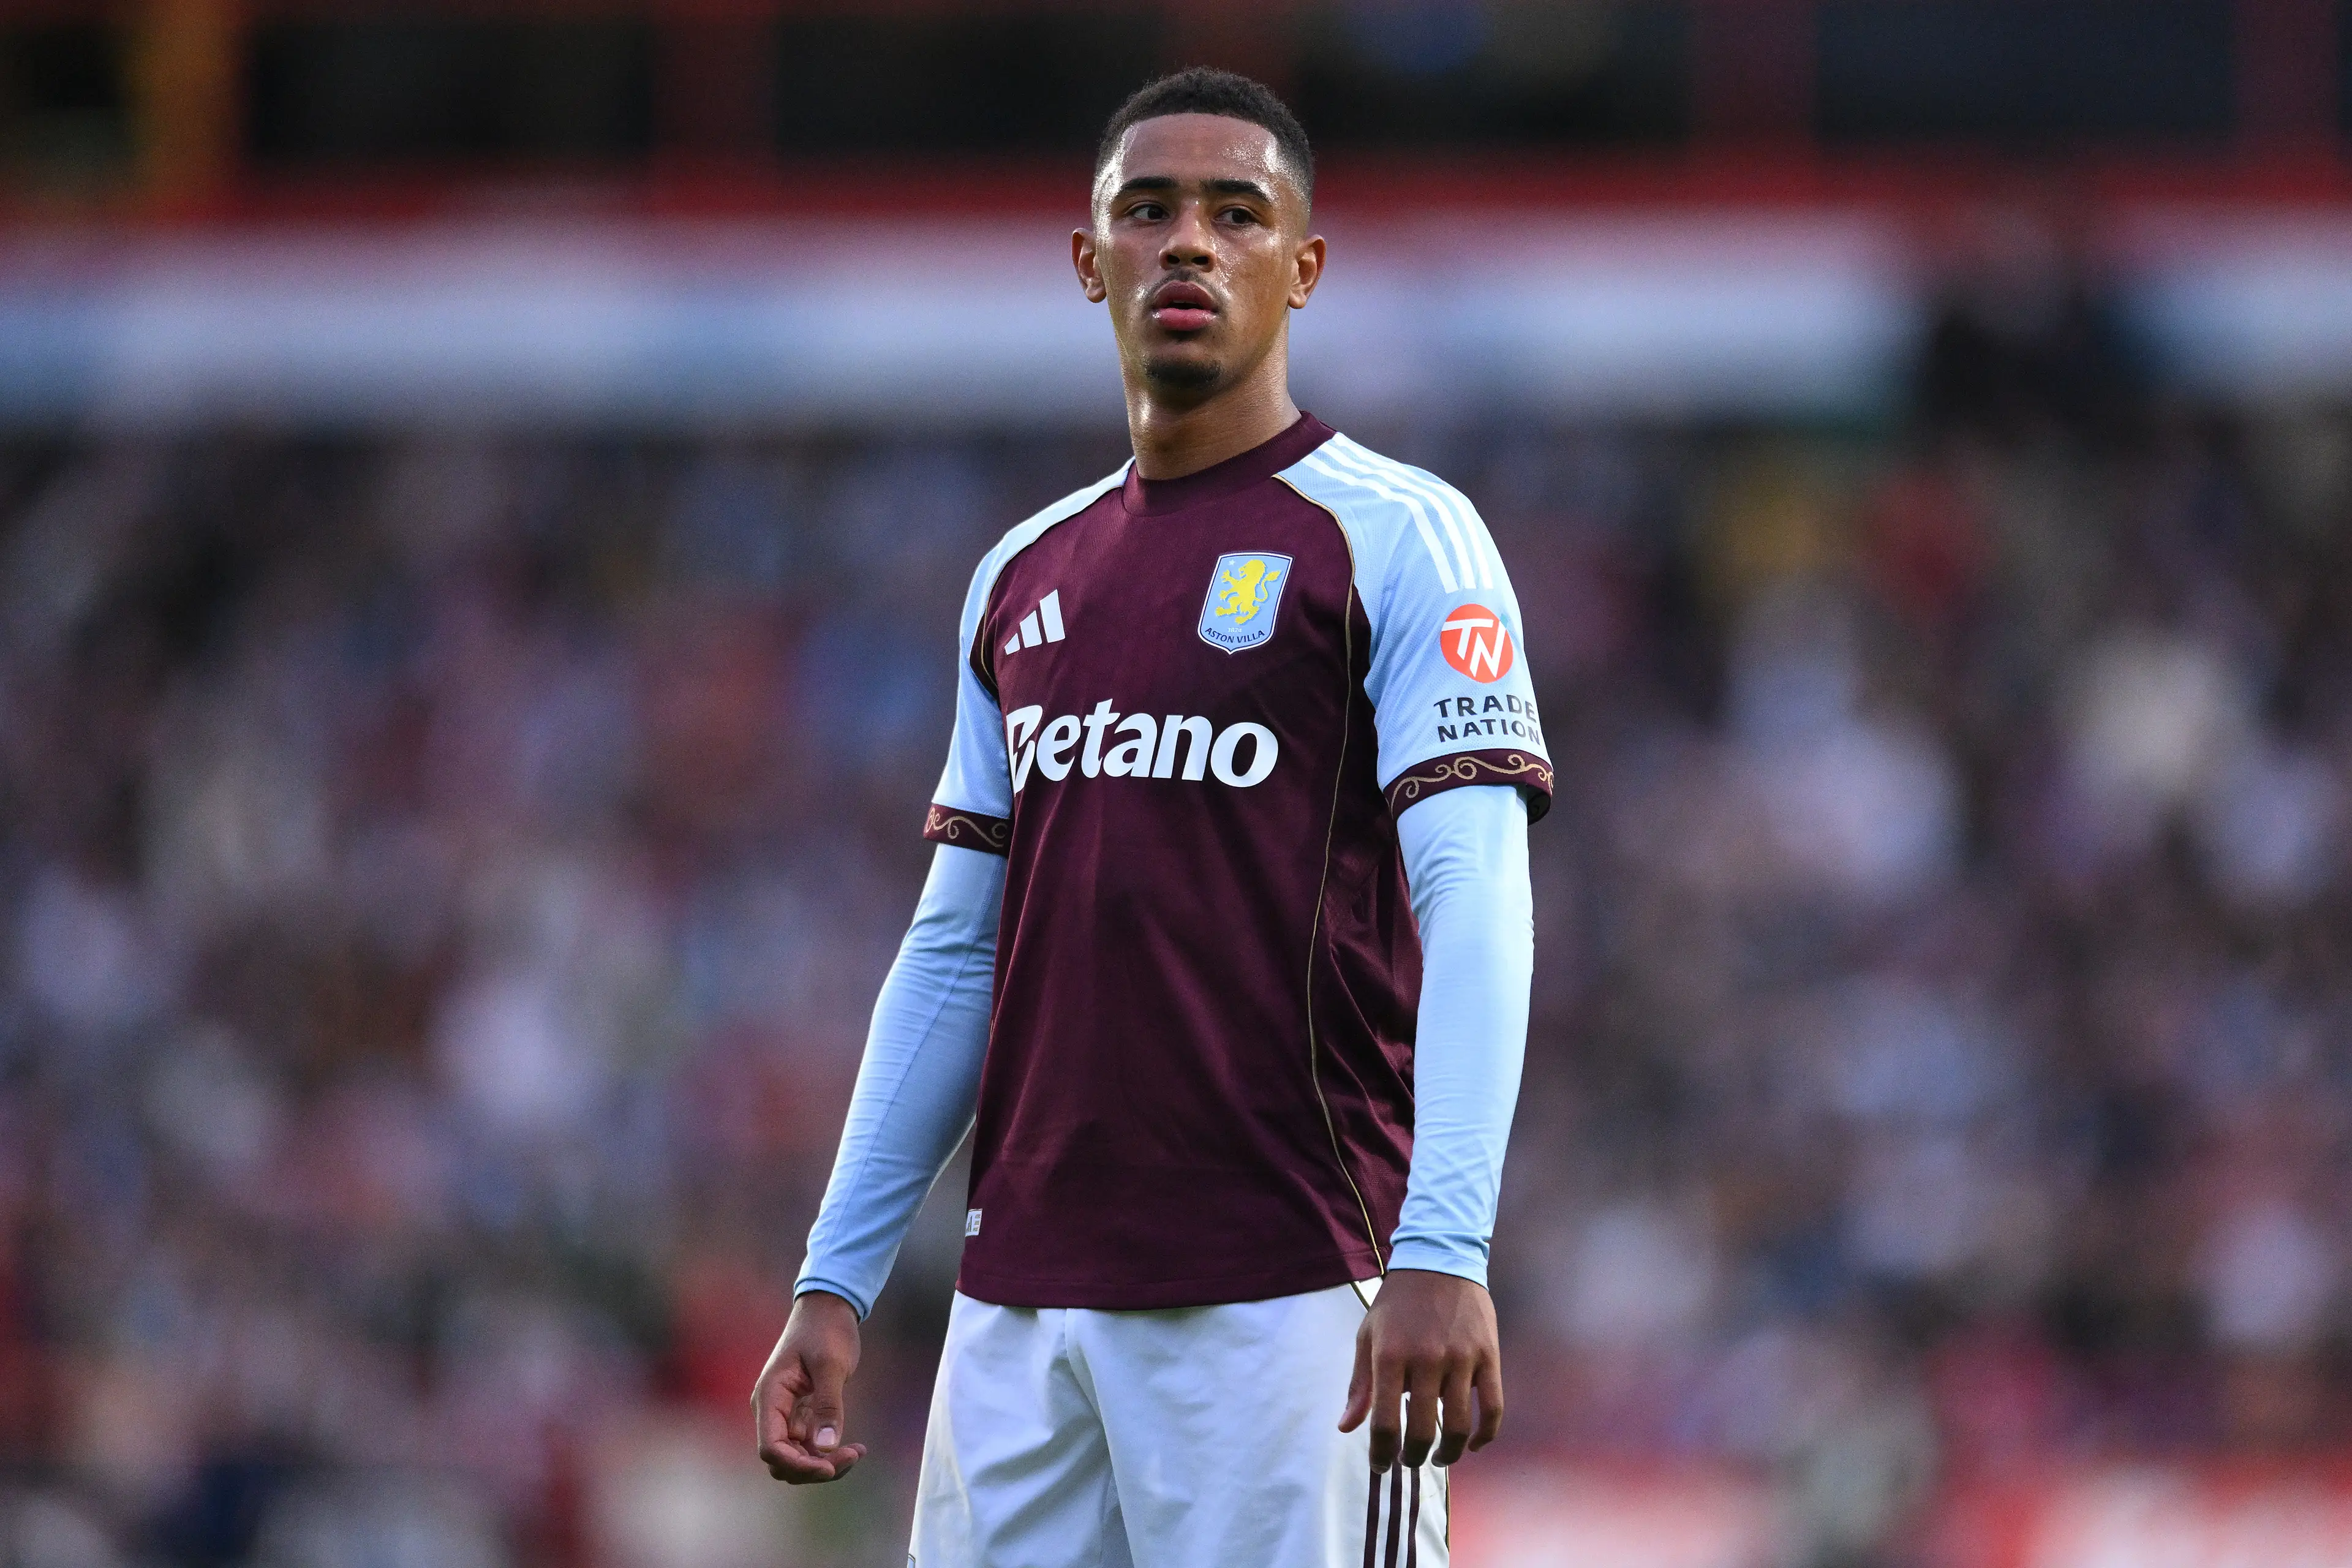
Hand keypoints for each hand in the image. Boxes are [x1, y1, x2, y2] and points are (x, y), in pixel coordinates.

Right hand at [752, 1290, 867, 1483]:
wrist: (828, 1307)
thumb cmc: (826, 1329)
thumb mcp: (831, 1364)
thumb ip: (828, 1404)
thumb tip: (825, 1446)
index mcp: (770, 1396)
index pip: (770, 1447)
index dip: (796, 1464)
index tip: (829, 1466)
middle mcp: (772, 1410)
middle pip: (782, 1460)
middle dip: (813, 1467)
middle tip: (850, 1456)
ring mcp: (786, 1413)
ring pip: (797, 1457)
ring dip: (823, 1463)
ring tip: (857, 1452)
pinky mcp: (802, 1413)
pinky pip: (809, 1445)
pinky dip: (828, 1451)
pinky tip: (856, 1447)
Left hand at [1337, 1268, 1503, 1470]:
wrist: (1439, 1260)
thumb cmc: (1397, 1303)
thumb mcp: (1368, 1336)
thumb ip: (1360, 1385)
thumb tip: (1347, 1429)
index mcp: (1390, 1356)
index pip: (1386, 1423)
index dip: (1382, 1454)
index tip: (1381, 1466)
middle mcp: (1426, 1359)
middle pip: (1424, 1430)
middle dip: (1414, 1457)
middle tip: (1410, 1461)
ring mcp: (1461, 1358)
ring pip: (1459, 1425)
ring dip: (1449, 1452)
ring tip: (1440, 1457)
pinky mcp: (1488, 1355)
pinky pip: (1493, 1406)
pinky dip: (1486, 1434)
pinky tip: (1473, 1445)